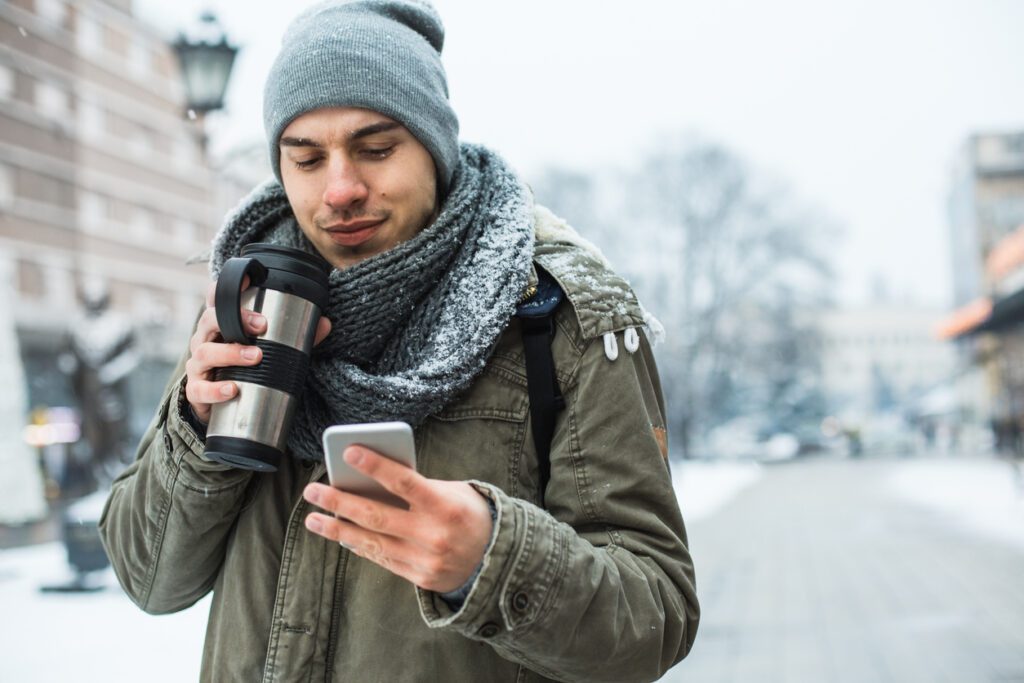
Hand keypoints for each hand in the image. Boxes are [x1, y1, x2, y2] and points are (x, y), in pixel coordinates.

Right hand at [184, 279, 330, 422]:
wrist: (224, 403)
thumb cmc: (246, 366)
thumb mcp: (272, 348)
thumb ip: (299, 336)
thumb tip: (324, 323)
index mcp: (221, 323)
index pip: (216, 298)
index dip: (225, 287)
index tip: (248, 282)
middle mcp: (206, 339)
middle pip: (210, 320)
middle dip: (236, 319)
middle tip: (262, 326)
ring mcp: (198, 364)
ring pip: (205, 352)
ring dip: (230, 353)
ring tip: (255, 357)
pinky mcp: (196, 390)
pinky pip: (200, 389)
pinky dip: (215, 390)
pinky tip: (232, 389)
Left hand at [303, 446, 493, 593]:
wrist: (495, 559)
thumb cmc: (469, 514)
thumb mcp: (454, 492)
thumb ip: (419, 487)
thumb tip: (374, 480)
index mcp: (445, 506)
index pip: (404, 482)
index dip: (375, 466)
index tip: (349, 452)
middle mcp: (432, 534)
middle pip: (376, 515)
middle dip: (339, 502)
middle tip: (313, 490)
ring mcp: (423, 559)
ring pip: (370, 542)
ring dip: (337, 529)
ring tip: (313, 518)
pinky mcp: (418, 577)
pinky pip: (380, 558)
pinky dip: (358, 545)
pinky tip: (340, 534)